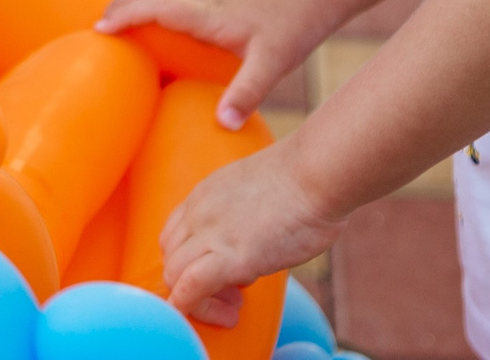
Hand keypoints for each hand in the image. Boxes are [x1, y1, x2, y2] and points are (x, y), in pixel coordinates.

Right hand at [98, 0, 344, 128]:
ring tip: (116, 10)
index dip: (128, 15)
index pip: (159, 7)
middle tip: (98, 24)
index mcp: (213, 16)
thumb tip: (223, 122)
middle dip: (121, 1)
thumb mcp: (274, 65)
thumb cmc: (295, 28)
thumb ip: (247, 92)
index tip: (102, 29)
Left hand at [159, 142, 343, 324]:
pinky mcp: (230, 256)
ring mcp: (211, 233)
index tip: (222, 273)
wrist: (319, 172)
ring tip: (232, 309)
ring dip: (197, 300)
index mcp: (206, 194)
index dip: (192, 260)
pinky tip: (223, 316)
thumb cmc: (307, 180)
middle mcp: (199, 212)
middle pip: (170, 256)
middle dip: (191, 283)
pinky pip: (189, 288)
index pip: (176, 234)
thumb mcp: (258, 192)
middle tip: (230, 297)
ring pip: (173, 274)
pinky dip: (193, 306)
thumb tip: (256, 243)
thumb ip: (245, 216)